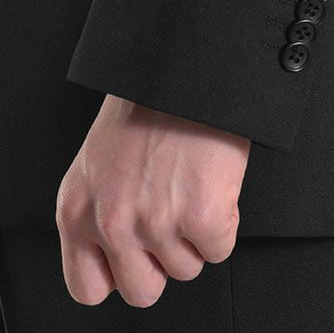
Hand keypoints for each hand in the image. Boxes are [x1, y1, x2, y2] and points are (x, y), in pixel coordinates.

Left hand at [55, 95, 250, 307]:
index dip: (118, 275)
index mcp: (77, 209)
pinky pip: (220, 249)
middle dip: (162, 261)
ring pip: (186, 269)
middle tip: (169, 219)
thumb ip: (101, 209)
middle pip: (143, 291)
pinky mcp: (201, 217)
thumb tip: (121, 247)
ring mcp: (156, 223)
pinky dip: (224, 220)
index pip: (87, 286)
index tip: (133, 259)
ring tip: (189, 185)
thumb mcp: (97, 161)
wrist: (183, 73)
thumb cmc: (144, 104)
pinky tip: (211, 183)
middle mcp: (112, 222)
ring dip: (194, 235)